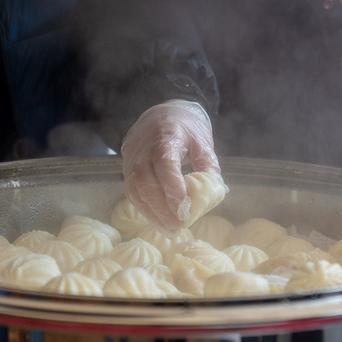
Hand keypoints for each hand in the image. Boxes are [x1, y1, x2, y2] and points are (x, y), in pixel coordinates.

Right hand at [121, 99, 220, 231]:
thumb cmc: (187, 128)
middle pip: (146, 181)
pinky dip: (145, 208)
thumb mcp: (203, 142)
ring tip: (170, 230)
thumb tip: (214, 193)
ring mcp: (131, 158)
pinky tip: (159, 220)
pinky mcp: (127, 168)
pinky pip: (132, 191)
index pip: (165, 164)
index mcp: (165, 136)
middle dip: (162, 208)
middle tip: (179, 226)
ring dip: (152, 213)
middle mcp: (143, 148)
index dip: (173, 188)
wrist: (163, 112)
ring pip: (136, 190)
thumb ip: (208, 167)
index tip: (185, 209)